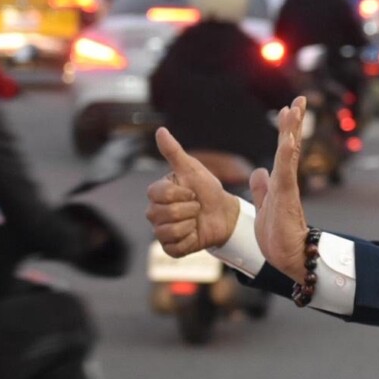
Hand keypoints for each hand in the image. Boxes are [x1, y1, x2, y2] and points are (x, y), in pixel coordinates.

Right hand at [145, 128, 239, 256]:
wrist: (224, 213)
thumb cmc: (207, 189)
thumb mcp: (192, 169)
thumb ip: (174, 151)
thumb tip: (161, 130)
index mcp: (157, 193)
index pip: (160, 194)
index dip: (181, 194)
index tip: (192, 191)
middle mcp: (154, 212)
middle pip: (164, 214)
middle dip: (189, 209)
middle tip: (197, 207)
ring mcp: (161, 231)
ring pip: (169, 231)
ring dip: (190, 225)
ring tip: (196, 220)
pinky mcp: (171, 248)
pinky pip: (175, 247)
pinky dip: (190, 240)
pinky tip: (195, 233)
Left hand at [250, 96, 309, 281]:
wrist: (290, 259)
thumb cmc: (279, 238)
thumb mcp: (263, 208)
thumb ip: (262, 189)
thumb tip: (258, 171)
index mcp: (279, 184)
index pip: (282, 151)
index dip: (284, 130)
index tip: (286, 110)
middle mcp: (286, 182)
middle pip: (290, 146)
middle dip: (293, 123)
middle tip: (298, 100)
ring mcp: (288, 189)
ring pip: (290, 154)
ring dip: (292, 131)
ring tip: (294, 109)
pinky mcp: (287, 199)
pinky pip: (286, 173)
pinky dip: (287, 155)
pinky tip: (288, 140)